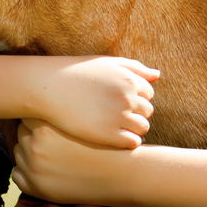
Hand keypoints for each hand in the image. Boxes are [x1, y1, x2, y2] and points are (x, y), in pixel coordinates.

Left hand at [13, 118, 127, 206]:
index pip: (28, 115)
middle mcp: (35, 147)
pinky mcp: (34, 187)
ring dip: (29, 152)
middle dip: (32, 133)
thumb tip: (39, 98)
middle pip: (22, 132)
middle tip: (51, 137)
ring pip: (18, 152)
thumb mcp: (82, 120)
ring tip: (51, 152)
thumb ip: (60, 111)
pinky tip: (46, 168)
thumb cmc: (104, 142)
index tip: (49, 118)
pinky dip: (26, 171)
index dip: (39, 116)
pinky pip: (17, 174)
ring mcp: (33, 168)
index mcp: (45, 127)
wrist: (118, 173)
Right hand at [34, 56, 158, 148]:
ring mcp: (119, 117)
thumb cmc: (77, 73)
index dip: (136, 98)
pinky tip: (113, 137)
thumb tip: (157, 75)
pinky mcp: (109, 135)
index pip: (148, 94)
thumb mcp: (107, 63)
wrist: (50, 88)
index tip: (121, 101)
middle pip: (147, 111)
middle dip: (136, 113)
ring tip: (116, 127)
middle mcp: (128, 98)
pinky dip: (128, 141)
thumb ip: (134, 68)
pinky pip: (133, 143)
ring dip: (134, 128)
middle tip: (117, 115)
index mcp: (129, 80)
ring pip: (142, 128)